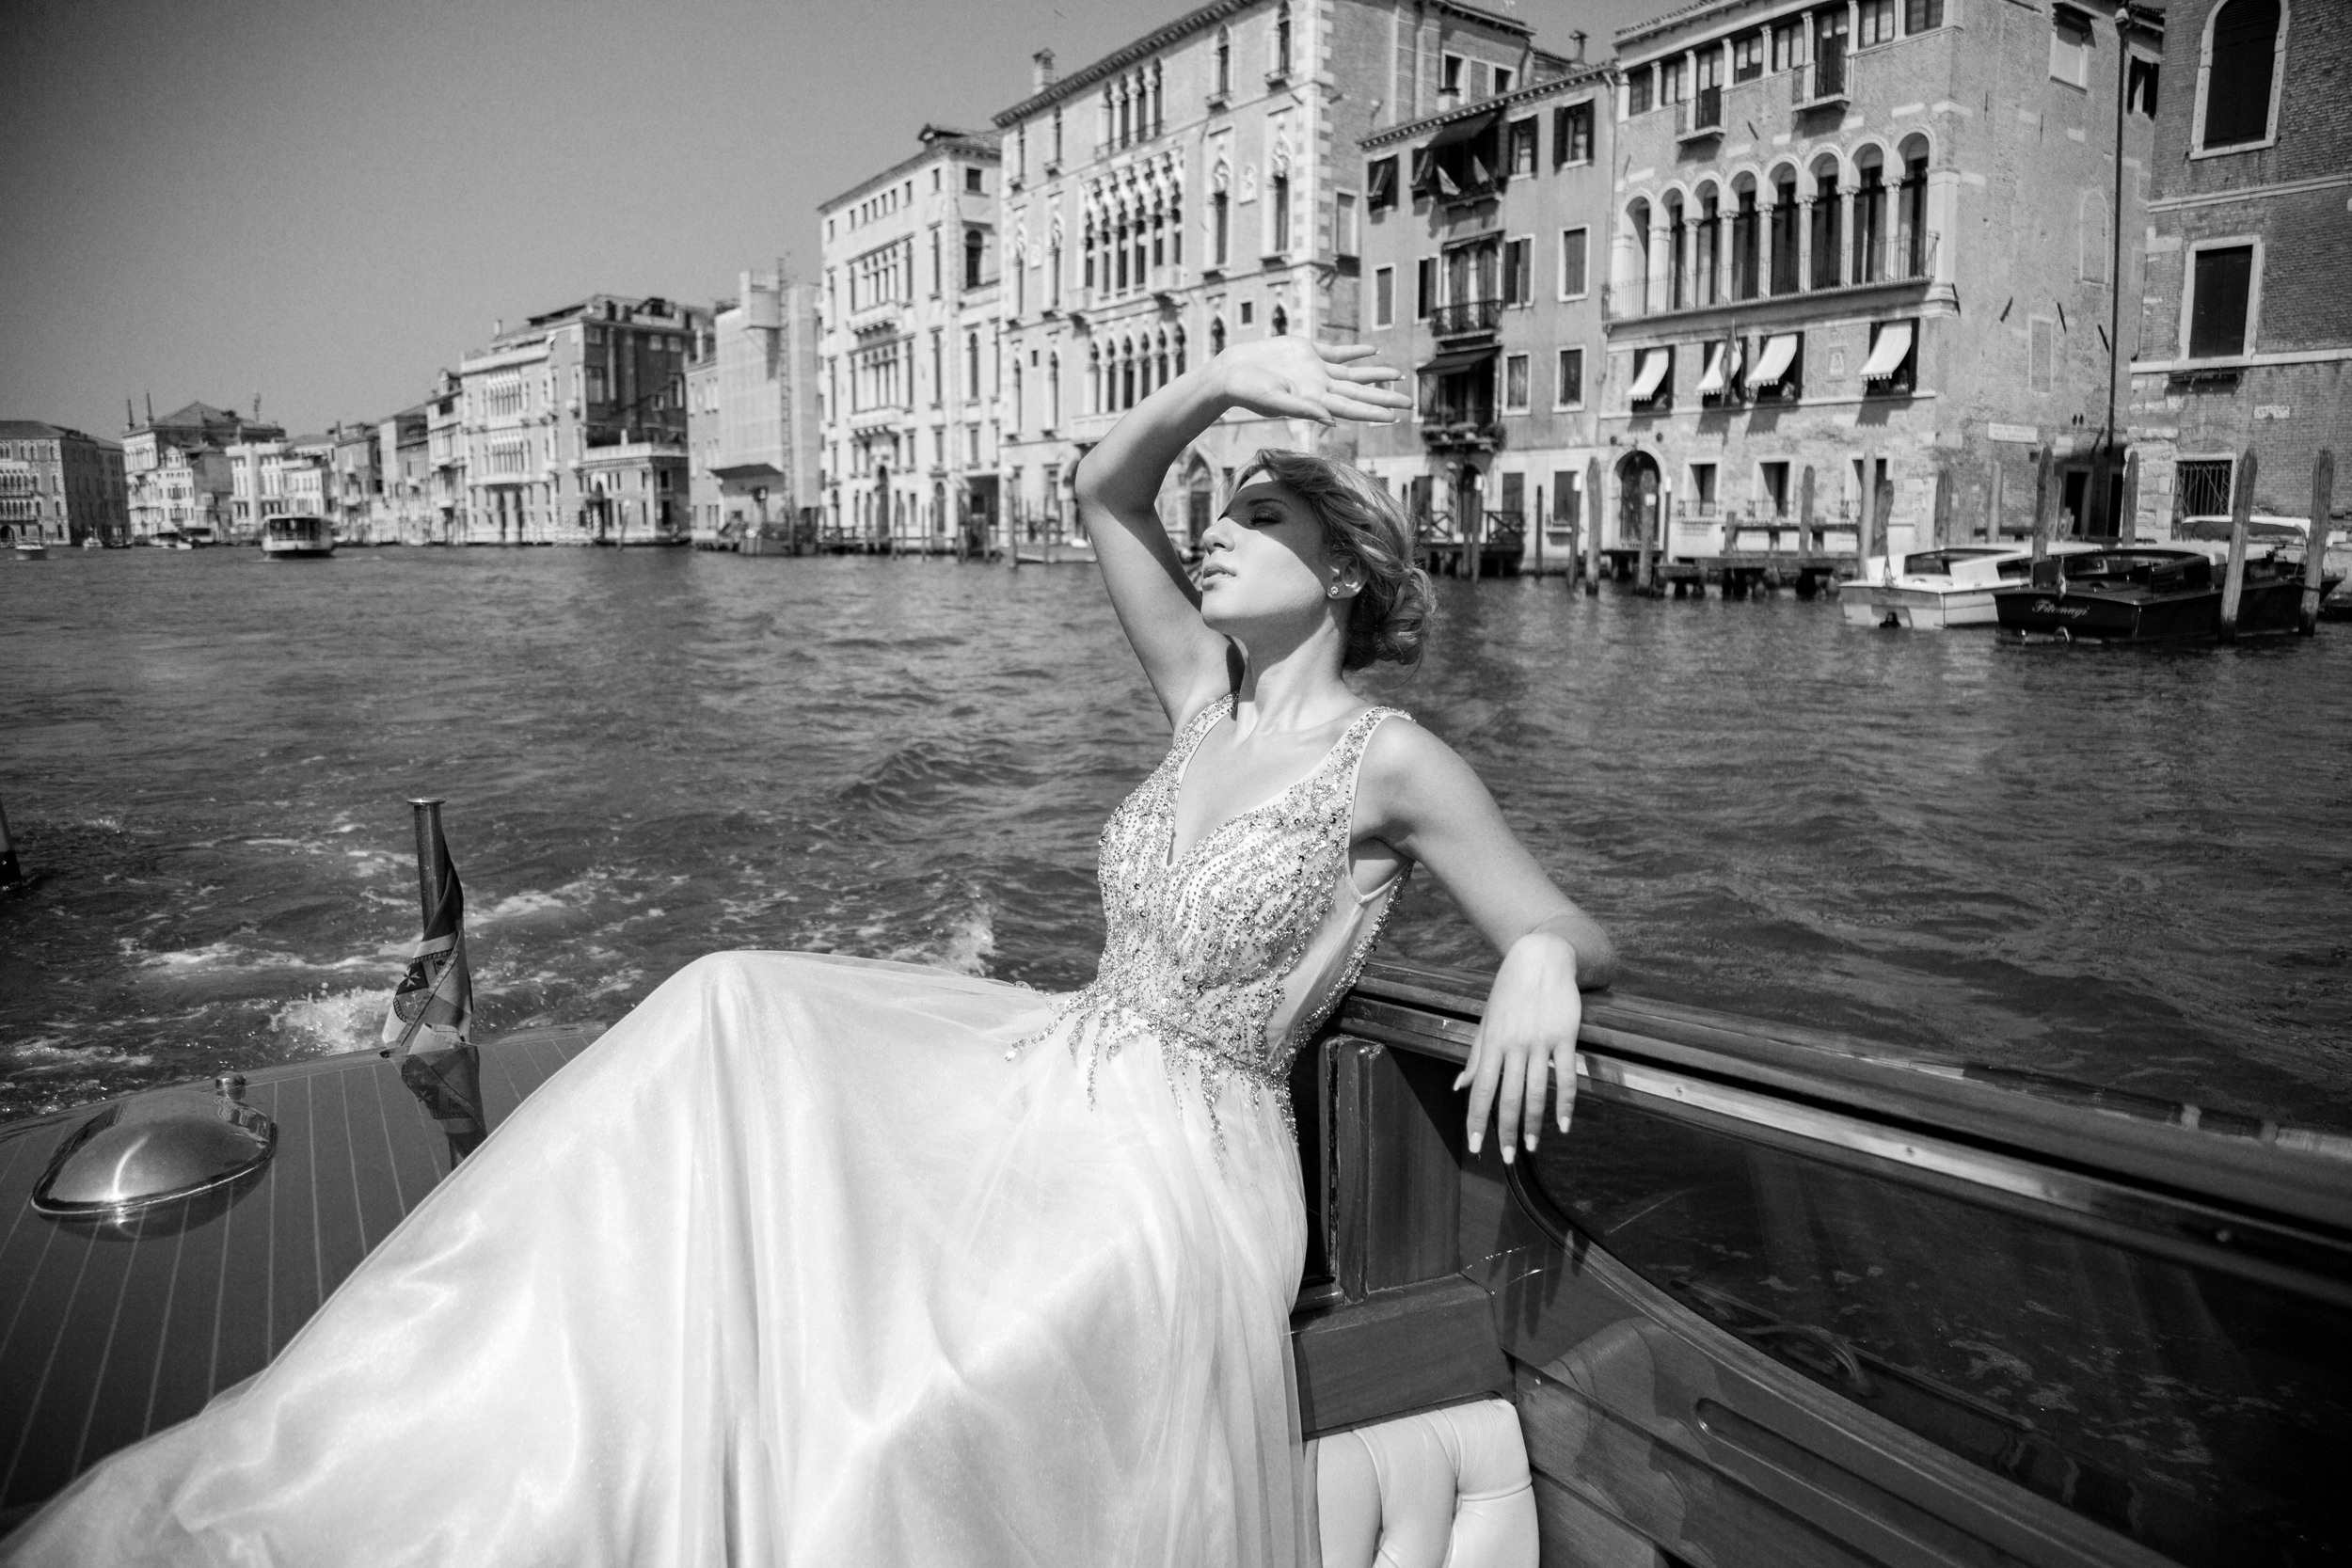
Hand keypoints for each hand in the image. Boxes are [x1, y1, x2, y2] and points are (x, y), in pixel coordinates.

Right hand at [1212, 338, 1411, 426]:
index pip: (1352, 408)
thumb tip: (1331, 421)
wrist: (1232, 371)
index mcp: (1316, 401)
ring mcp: (1316, 370)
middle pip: (1360, 393)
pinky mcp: (1308, 352)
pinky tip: (1372, 351)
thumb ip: (1302, 410)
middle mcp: (1320, 387)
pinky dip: (1355, 353)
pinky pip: (1338, 353)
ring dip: (1376, 376)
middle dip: (1385, 398)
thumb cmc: (1247, 392)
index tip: (1397, 416)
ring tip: (1400, 376)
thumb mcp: (1274, 402)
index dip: (1375, 412)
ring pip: (1354, 374)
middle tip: (1411, 403)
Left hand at [1456, 931, 1583, 1162]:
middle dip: (1505, 1131)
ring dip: (1534, 1124)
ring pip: (1536, 1092)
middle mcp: (1514, 1045)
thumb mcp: (1486, 1020)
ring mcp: (1541, 1042)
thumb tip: (1459, 1087)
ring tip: (1533, 1148)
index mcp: (1492, 1042)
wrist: (1541, 958)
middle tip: (1507, 1158)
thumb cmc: (1509, 991)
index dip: (1477, 1121)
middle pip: (1507, 1097)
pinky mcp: (1565, 1037)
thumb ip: (1475, 1055)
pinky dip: (1565, 1104)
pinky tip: (1563, 1125)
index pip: (1481, 1090)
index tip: (1476, 1147)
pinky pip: (1566, 1077)